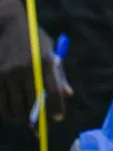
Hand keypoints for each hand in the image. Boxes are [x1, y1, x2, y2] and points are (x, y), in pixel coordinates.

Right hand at [0, 0, 71, 124]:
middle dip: (37, 117)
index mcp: (45, 61)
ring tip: (26, 122)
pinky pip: (1, 101)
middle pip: (32, 102)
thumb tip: (68, 93)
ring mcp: (9, 74)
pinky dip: (7, 111)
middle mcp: (27, 69)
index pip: (53, 90)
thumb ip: (59, 73)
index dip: (57, 107)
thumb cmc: (34, 38)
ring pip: (14, 105)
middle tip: (40, 125)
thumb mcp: (50, 50)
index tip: (59, 118)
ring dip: (21, 118)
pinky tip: (13, 114)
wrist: (8, 25)